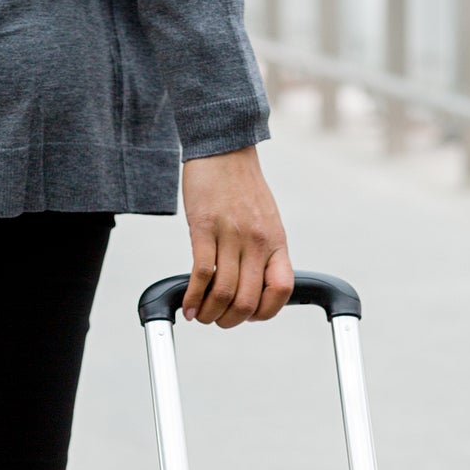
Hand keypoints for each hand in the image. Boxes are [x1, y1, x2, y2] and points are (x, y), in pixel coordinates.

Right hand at [180, 146, 293, 326]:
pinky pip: (201, 274)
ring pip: (223, 293)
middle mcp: (256, 241)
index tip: (250, 315)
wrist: (224, 149)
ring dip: (209, 313)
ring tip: (200, 314)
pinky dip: (192, 297)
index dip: (266, 312)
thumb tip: (253, 285)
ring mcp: (231, 235)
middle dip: (230, 320)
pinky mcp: (204, 228)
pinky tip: (187, 305)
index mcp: (275, 241)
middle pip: (247, 300)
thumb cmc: (242, 187)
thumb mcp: (266, 220)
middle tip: (218, 320)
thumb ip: (263, 252)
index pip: (281, 290)